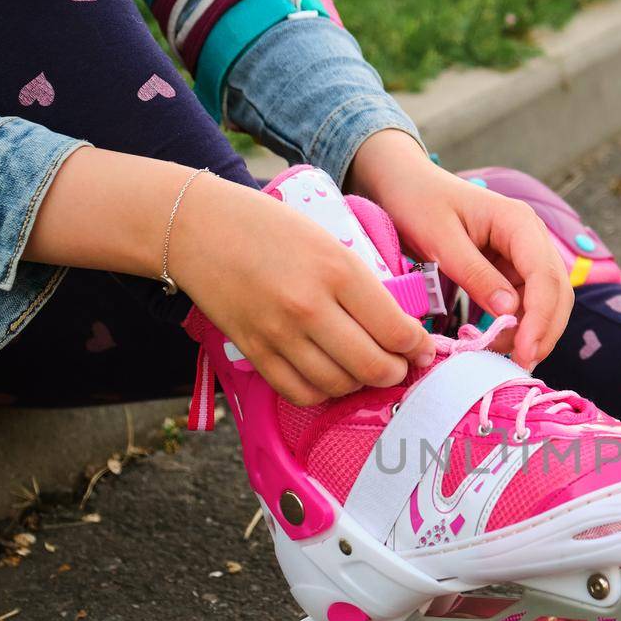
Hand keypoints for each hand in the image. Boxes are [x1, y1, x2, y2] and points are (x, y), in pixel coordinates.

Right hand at [25, 149, 433, 404]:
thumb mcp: (329, 241)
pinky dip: (322, 393)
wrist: (198, 228)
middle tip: (401, 367)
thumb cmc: (270, 228)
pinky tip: (330, 377)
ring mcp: (279, 333)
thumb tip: (400, 327)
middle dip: (396, 373)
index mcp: (337, 270)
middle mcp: (310, 306)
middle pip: (372, 366)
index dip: (418, 348)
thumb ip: (364, 283)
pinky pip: (300, 392)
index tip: (422, 349)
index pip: (396, 329)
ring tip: (365, 370)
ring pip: (339, 385)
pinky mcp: (254, 351)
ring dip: (360, 384)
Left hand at [346, 130, 571, 369]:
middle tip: (519, 366)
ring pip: (545, 301)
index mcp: (519, 223)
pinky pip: (524, 302)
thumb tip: (510, 312)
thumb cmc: (418, 202)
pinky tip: (497, 341)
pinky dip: (517, 326)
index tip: (524, 352)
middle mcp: (530, 238)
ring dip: (532, 332)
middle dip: (543, 332)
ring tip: (501, 356)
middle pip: (556, 292)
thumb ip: (475, 274)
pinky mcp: (510, 269)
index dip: (541, 318)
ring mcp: (522, 254)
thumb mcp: (440, 239)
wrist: (403, 183)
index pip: (545, 276)